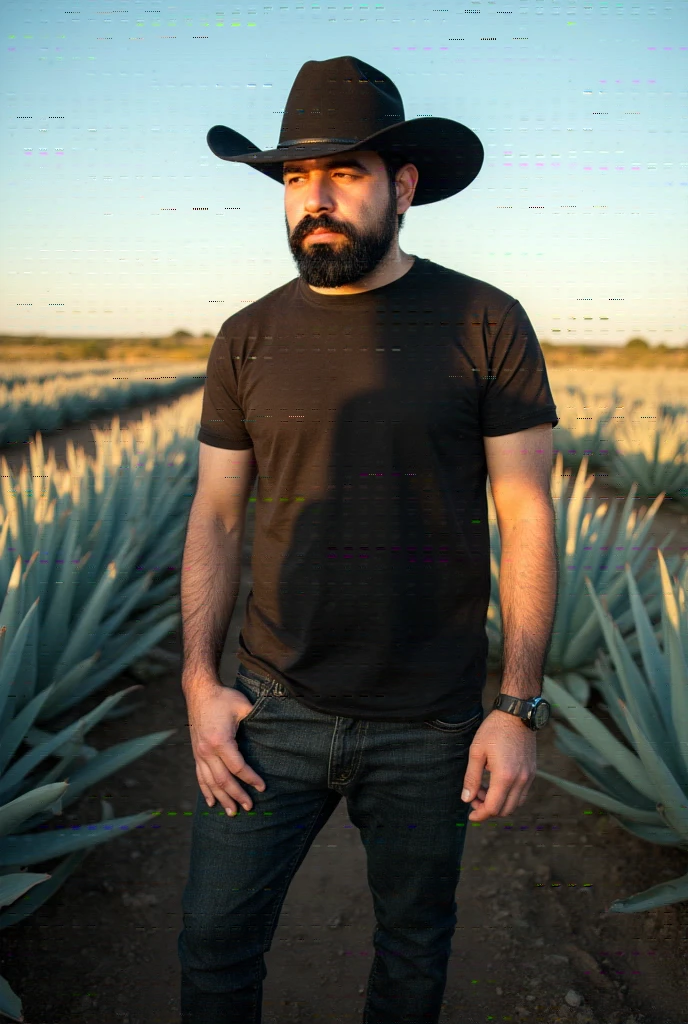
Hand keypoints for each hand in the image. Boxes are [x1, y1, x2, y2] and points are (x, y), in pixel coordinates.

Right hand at [183, 672, 265, 815]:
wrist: (199, 691)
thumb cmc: (223, 697)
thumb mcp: (243, 705)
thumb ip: (257, 718)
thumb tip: (277, 726)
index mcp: (220, 741)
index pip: (238, 767)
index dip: (251, 779)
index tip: (263, 787)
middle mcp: (207, 750)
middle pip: (223, 780)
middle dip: (237, 795)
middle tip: (249, 807)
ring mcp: (199, 753)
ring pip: (210, 782)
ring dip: (221, 798)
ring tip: (232, 812)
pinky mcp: (196, 753)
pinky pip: (200, 776)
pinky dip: (206, 791)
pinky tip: (211, 802)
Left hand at [460, 710, 535, 821]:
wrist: (517, 714)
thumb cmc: (494, 730)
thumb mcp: (476, 752)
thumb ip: (471, 778)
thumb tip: (466, 799)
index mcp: (504, 776)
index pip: (493, 808)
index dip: (480, 815)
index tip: (470, 815)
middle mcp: (520, 780)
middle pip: (505, 810)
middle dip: (488, 809)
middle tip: (475, 798)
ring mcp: (528, 777)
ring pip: (515, 804)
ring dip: (499, 803)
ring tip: (484, 789)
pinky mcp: (532, 772)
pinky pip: (521, 794)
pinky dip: (509, 796)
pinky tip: (496, 783)